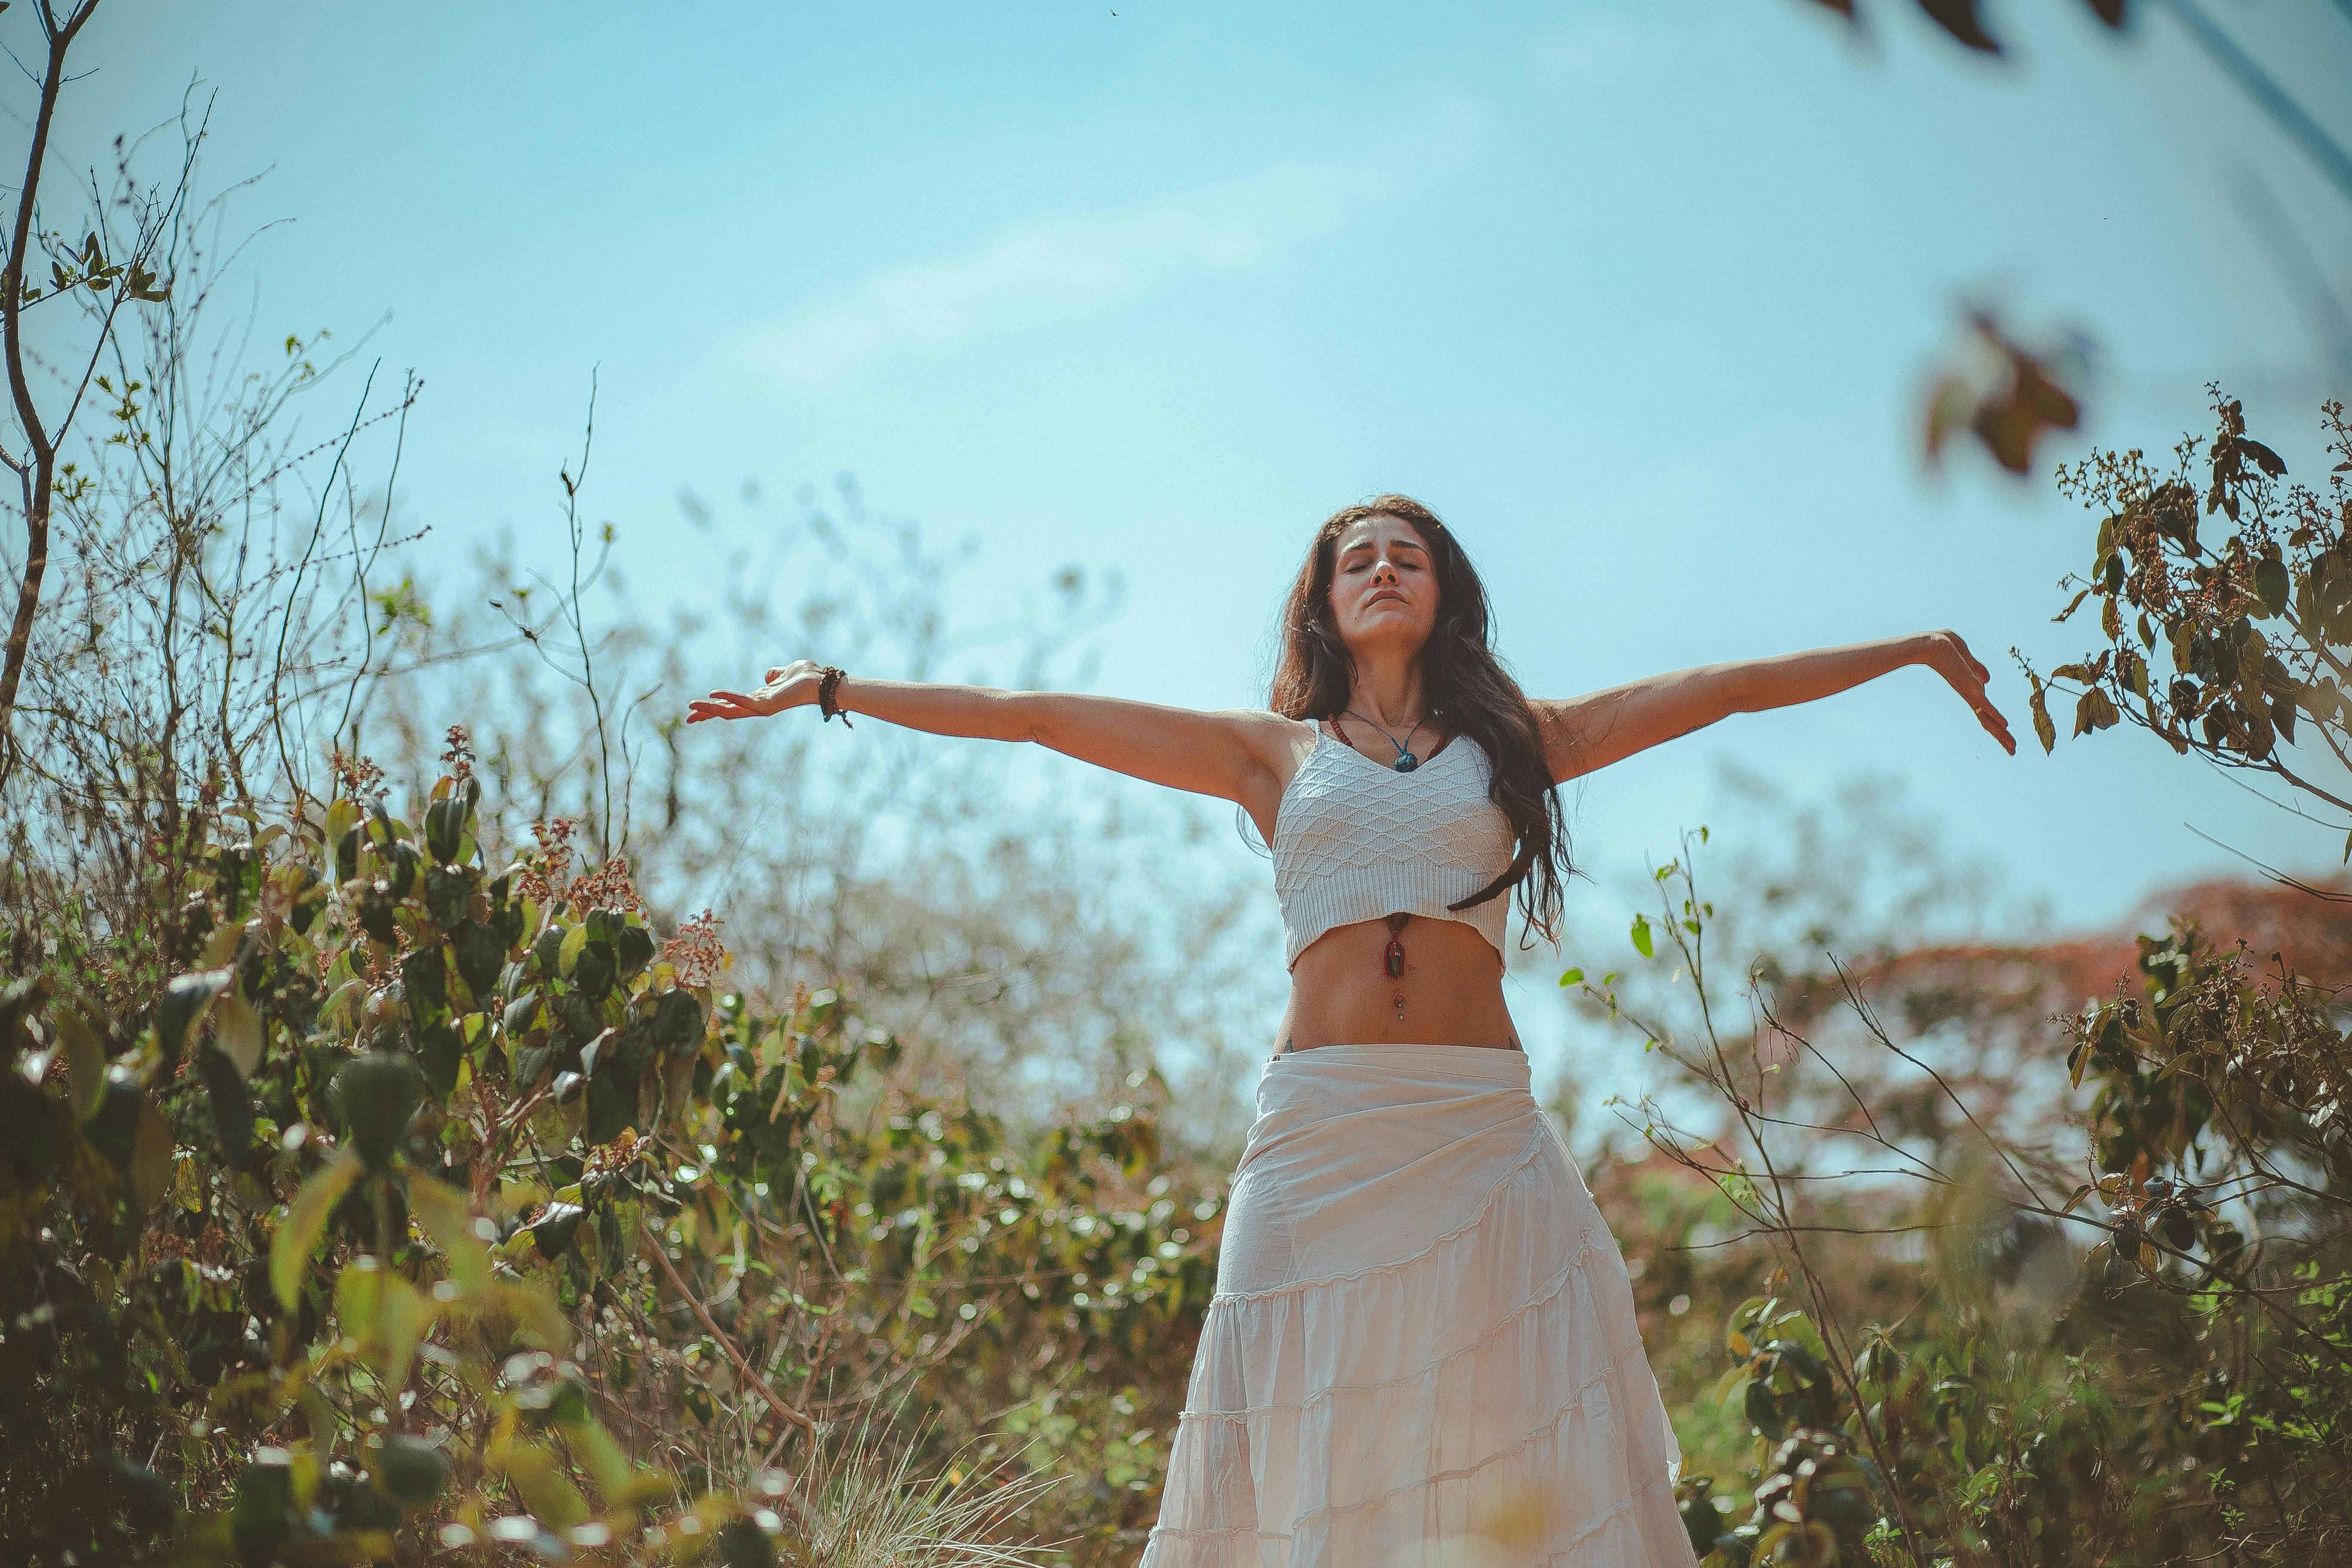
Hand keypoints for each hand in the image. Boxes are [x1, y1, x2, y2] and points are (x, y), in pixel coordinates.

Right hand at [685, 659, 823, 723]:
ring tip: (692, 706)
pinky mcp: (767, 706)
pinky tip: (713, 695)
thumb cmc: (806, 677)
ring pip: (730, 712)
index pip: (732, 705)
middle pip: (727, 712)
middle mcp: (758, 706)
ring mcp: (761, 708)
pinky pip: (743, 702)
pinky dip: (728, 697)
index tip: (697, 709)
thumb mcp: (786, 672)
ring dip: (710, 709)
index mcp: (760, 699)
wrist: (821, 682)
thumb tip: (767, 676)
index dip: (715, 706)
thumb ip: (774, 674)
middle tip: (689, 718)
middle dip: (707, 714)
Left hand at [1922, 630, 2014, 754]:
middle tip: (2012, 750)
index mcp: (1969, 688)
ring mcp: (1970, 693)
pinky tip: (2006, 726)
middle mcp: (1970, 695)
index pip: (1985, 710)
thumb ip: (1977, 669)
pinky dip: (1995, 716)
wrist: (1930, 644)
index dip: (1996, 721)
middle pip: (1988, 720)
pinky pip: (1985, 706)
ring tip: (2012, 748)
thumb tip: (1987, 680)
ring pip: (1988, 719)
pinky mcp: (1969, 689)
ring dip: (2001, 734)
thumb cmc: (1942, 645)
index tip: (2005, 731)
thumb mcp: (1966, 658)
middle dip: (2001, 735)